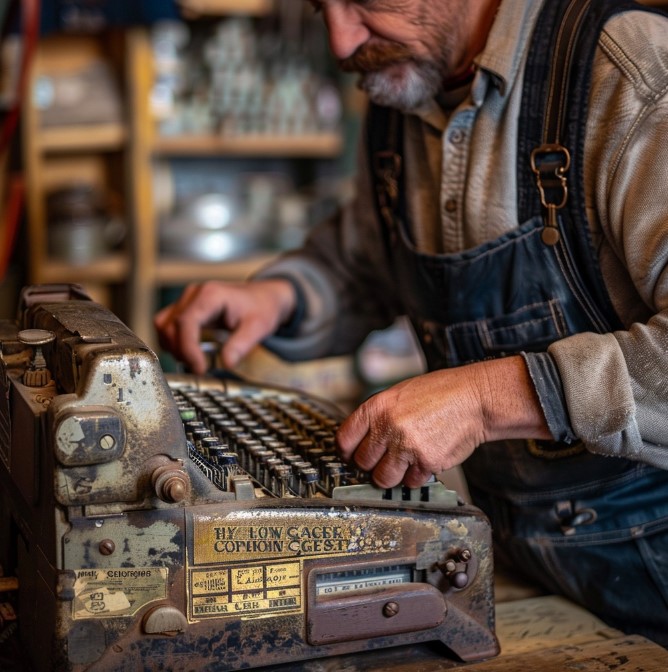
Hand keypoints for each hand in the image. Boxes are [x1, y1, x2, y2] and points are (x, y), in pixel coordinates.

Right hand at [154, 279, 296, 373]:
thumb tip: (226, 364)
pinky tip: (191, 353)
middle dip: (181, 351)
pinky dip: (173, 343)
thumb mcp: (258, 327)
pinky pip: (166, 326)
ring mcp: (186, 301)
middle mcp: (193, 295)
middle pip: (170, 325)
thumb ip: (242, 345)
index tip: (199, 368)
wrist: (263, 297)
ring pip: (162, 325)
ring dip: (174, 347)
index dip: (188, 348)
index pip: (186, 322)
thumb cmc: (261, 307)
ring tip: (195, 361)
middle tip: (200, 368)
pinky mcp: (184, 309)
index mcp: (211, 295)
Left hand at [336, 356, 551, 487]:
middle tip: (382, 460)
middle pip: (363, 462)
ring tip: (402, 464)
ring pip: (383, 478)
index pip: (345, 438)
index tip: (350, 456)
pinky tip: (423, 462)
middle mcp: (388, 427)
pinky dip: (415, 477)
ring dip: (391, 476)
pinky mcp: (426, 463)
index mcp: (377, 407)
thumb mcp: (399, 395)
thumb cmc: (440, 394)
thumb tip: (361, 439)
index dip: (346, 451)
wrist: (474, 400)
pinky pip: (410, 482)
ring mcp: (407, 446)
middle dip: (371, 465)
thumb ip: (378, 416)